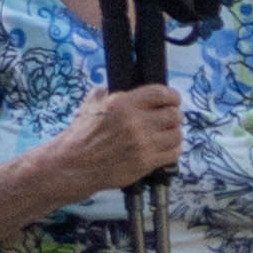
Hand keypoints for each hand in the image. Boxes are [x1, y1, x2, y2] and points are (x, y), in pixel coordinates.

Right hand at [44, 79, 188, 194]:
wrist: (75, 164)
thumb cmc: (81, 134)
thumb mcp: (90, 105)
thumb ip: (106, 93)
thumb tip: (118, 88)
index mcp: (122, 104)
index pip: (161, 93)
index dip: (172, 96)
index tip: (173, 99)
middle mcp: (135, 122)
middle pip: (174, 115)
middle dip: (175, 115)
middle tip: (169, 118)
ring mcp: (142, 144)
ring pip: (177, 135)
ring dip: (174, 133)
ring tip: (166, 134)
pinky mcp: (146, 162)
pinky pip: (173, 153)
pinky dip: (173, 150)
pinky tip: (165, 148)